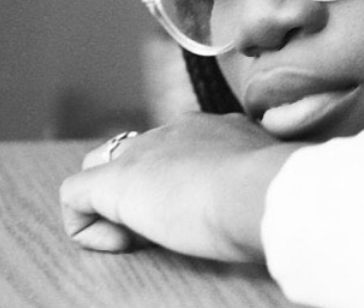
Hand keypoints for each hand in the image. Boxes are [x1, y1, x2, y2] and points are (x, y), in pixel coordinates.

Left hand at [59, 112, 303, 261]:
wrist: (262, 190)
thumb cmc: (278, 192)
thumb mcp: (273, 179)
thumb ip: (265, 178)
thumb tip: (275, 198)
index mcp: (214, 130)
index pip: (178, 148)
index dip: (179, 182)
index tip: (201, 211)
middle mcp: (174, 131)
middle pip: (137, 154)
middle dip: (145, 191)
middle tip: (172, 227)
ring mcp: (143, 152)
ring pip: (102, 168)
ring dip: (115, 204)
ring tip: (144, 237)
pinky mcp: (115, 181)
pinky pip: (75, 198)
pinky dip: (89, 227)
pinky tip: (124, 245)